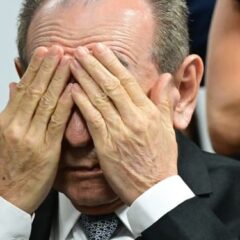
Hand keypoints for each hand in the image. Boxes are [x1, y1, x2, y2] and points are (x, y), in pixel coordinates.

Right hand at [0, 47, 73, 213]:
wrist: (5, 200)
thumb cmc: (7, 171)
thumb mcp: (1, 138)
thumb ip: (11, 111)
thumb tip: (14, 86)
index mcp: (6, 121)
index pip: (24, 88)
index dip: (36, 68)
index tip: (46, 51)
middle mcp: (16, 126)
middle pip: (34, 89)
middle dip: (48, 66)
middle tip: (59, 46)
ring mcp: (29, 137)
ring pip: (45, 101)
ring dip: (58, 78)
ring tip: (69, 59)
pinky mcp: (44, 151)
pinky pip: (56, 123)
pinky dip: (65, 104)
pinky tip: (73, 90)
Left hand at [70, 43, 178, 204]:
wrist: (155, 190)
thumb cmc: (161, 162)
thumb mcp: (168, 128)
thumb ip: (164, 101)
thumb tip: (165, 77)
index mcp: (149, 113)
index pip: (128, 81)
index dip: (111, 63)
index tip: (99, 49)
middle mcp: (135, 119)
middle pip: (111, 85)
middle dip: (94, 65)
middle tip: (80, 49)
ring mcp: (120, 132)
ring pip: (99, 98)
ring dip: (84, 78)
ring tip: (72, 63)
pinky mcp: (107, 146)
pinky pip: (92, 119)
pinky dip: (81, 102)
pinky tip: (71, 90)